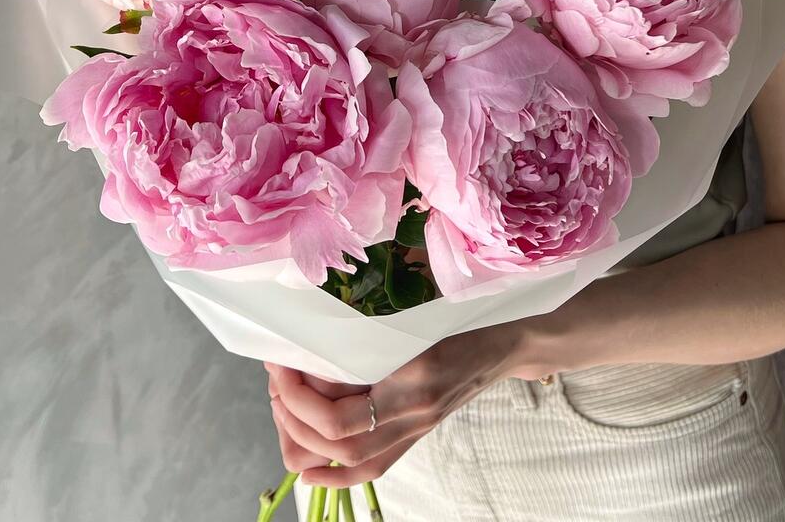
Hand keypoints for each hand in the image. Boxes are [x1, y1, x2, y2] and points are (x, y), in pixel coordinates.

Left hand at [264, 321, 526, 487]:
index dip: (295, 396)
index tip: (279, 360)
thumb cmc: (465, 315)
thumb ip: (372, 326)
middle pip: (334, 444)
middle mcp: (413, 415)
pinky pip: (368, 470)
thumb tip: (314, 337)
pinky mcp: (415, 437)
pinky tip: (307, 466)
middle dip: (290, 413)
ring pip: (346, 461)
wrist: (507, 341)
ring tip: (285, 400)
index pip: (337, 417)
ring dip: (303, 437)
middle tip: (277, 375)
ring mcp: (416, 431)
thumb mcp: (419, 311)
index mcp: (412, 379)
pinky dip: (331, 474)